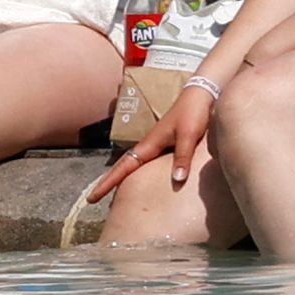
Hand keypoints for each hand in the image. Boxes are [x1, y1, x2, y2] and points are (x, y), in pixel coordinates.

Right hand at [84, 71, 217, 207]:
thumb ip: (182, 157)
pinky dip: (140, 173)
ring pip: (136, 165)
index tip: (91, 198)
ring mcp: (158, 144)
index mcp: (150, 144)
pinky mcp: (168, 143)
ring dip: (123, 178)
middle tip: (94, 199)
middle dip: (109, 182)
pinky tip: (143, 180)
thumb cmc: (193, 113)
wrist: (202, 94)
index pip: (124, 167)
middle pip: (125, 167)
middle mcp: (150, 145)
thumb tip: (176, 181)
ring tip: (114, 196)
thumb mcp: (188, 136)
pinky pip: (148, 163)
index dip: (107, 183)